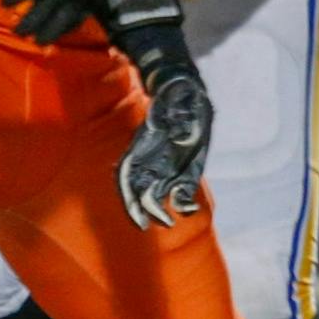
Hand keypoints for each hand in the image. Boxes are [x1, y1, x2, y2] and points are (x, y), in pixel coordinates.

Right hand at [118, 62, 213, 228]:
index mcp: (143, 146)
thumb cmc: (180, 96)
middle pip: (138, 190)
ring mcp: (164, 167)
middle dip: (142, 209)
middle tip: (153, 224)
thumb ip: (177, 119)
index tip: (135, 214)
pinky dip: (182, 203)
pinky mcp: (182, 171)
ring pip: (154, 195)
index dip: (128, 197)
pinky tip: (190, 209)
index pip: (127, 177)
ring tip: (169, 222)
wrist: (187, 94)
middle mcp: (150, 160)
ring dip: (159, 211)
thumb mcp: (179, 103)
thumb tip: (178, 136)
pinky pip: (178, 191)